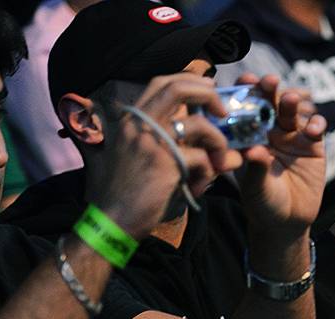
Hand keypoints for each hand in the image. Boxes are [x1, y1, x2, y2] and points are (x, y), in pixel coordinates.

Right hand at [88, 73, 240, 238]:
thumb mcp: (142, 158)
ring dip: (218, 142)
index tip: (209, 89)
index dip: (189, 80)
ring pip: (199, 125)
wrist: (112, 222)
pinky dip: (208, 172)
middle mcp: (138, 125)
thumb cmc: (128, 193)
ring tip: (219, 161)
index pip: (160, 83)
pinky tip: (199, 186)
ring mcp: (150, 142)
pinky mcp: (165, 164)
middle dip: (208, 94)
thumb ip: (170, 143)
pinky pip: (202, 159)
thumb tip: (205, 134)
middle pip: (177, 88)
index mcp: (131, 120)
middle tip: (223, 111)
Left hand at [232, 75, 327, 240]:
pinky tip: (312, 130)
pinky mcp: (313, 145)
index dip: (246, 90)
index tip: (246, 81)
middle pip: (270, 101)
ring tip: (290, 100)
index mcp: (249, 135)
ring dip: (292, 101)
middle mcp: (269, 130)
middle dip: (270, 88)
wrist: (286, 222)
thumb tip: (254, 150)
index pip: (245, 106)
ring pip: (293, 110)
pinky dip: (316, 123)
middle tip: (269, 82)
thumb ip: (256, 168)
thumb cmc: (261, 203)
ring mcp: (292, 136)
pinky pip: (316, 126)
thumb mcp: (255, 187)